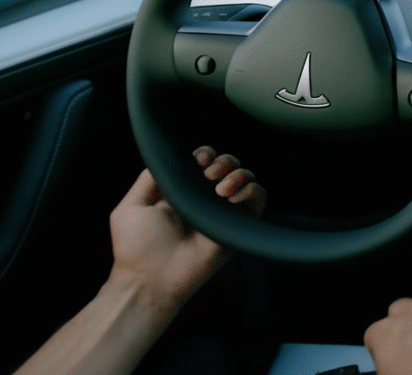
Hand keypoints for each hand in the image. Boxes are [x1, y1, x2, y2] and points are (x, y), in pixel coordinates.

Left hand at [107, 147, 265, 310]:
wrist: (153, 279)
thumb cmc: (137, 247)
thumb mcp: (131, 207)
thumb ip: (148, 179)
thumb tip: (169, 156)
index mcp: (182, 190)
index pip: (204, 161)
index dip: (206, 154)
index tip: (200, 161)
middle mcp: (205, 197)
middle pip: (228, 164)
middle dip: (224, 161)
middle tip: (210, 174)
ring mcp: (223, 211)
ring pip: (246, 177)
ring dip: (237, 175)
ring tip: (220, 189)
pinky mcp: (238, 225)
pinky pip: (258, 198)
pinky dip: (250, 191)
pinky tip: (232, 198)